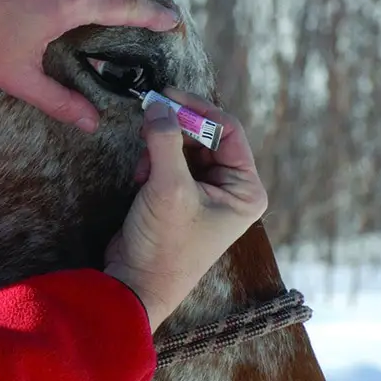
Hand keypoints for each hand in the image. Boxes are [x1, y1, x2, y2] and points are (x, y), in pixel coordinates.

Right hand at [104, 88, 267, 327]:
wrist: (135, 284)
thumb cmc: (165, 246)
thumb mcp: (168, 189)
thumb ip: (165, 141)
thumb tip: (158, 104)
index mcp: (245, 190)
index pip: (229, 131)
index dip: (198, 110)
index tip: (166, 96)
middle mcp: (230, 190)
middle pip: (205, 136)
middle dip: (174, 132)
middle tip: (148, 119)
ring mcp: (204, 194)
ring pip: (182, 147)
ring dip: (159, 149)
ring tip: (142, 169)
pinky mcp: (179, 198)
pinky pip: (168, 162)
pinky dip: (151, 163)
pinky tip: (139, 180)